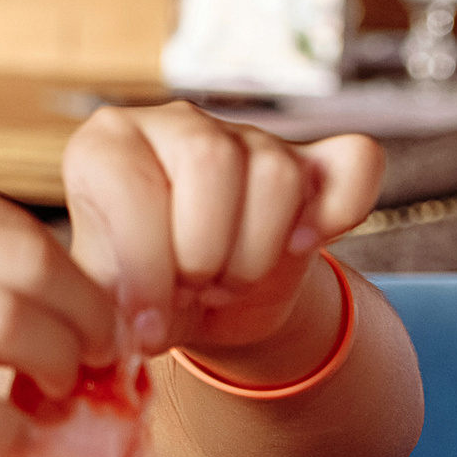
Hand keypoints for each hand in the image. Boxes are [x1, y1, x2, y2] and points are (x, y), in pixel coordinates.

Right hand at [0, 150, 116, 456]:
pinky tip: (12, 443)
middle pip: (31, 263)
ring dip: (57, 369)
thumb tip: (4, 274)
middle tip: (96, 360)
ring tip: (59, 397)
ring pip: (9, 322)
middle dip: (85, 319)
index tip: (84, 314)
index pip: (13, 218)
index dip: (69, 274)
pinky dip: (3, 428)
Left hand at [61, 102, 382, 357]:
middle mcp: (174, 124)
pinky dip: (338, 212)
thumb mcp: (108, 303)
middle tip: (191, 290)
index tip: (147, 322)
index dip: (144, 264)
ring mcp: (247, 137)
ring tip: (223, 282)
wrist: (200, 304)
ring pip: (275, 173)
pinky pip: (354, 165)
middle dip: (203, 253)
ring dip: (255, 253)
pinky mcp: (311, 161)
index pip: (130, 183)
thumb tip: (120, 332)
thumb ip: (102, 308)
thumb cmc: (143, 295)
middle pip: (210, 162)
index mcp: (106, 145)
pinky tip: (301, 246)